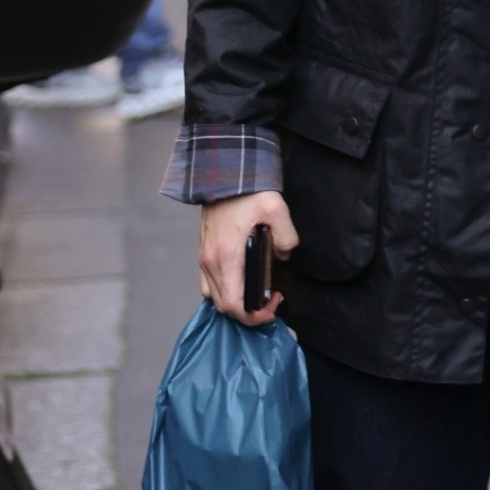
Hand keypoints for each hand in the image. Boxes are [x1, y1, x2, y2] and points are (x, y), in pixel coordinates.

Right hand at [197, 189, 297, 322]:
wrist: (224, 173)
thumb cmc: (247, 190)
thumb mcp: (276, 209)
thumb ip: (286, 236)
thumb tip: (284, 254)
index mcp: (227, 256)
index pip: (233, 303)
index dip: (253, 315)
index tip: (273, 306)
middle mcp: (210, 261)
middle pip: (223, 306)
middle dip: (248, 312)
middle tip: (270, 301)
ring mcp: (204, 257)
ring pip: (213, 296)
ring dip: (235, 302)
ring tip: (256, 293)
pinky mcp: (203, 251)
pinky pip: (208, 283)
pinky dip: (224, 289)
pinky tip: (241, 281)